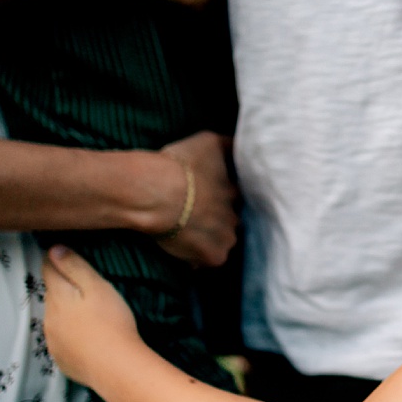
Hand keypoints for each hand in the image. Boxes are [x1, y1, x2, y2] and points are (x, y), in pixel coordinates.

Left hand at [44, 245, 139, 387]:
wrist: (116, 368)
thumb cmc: (111, 321)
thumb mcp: (97, 286)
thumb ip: (74, 266)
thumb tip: (53, 249)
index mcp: (57, 296)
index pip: (47, 268)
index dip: (55, 258)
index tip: (63, 252)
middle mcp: (48, 318)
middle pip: (51, 293)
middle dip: (62, 286)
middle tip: (84, 284)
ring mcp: (52, 341)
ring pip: (54, 317)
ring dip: (64, 310)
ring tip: (87, 311)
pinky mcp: (60, 359)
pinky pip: (60, 339)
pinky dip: (69, 333)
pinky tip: (86, 335)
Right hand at [157, 131, 238, 266]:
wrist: (157, 193)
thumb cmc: (180, 164)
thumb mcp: (208, 141)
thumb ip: (229, 144)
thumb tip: (244, 143)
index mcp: (235, 190)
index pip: (235, 196)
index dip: (219, 197)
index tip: (203, 196)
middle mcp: (236, 214)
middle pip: (230, 220)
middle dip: (217, 219)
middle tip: (194, 215)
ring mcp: (227, 237)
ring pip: (224, 240)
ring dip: (211, 238)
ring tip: (188, 232)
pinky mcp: (215, 257)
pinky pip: (210, 260)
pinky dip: (199, 258)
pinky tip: (184, 247)